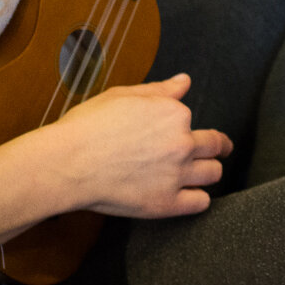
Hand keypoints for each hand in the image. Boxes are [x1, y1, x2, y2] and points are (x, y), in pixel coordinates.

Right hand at [46, 74, 232, 218]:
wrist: (66, 163)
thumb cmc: (87, 127)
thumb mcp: (122, 96)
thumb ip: (159, 90)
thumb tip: (185, 81)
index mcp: (173, 114)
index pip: (192, 119)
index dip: (185, 125)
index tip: (179, 131)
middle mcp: (182, 143)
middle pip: (215, 146)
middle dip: (218, 147)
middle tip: (218, 150)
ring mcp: (176, 175)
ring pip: (213, 174)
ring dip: (209, 172)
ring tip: (201, 173)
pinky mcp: (166, 203)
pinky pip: (201, 203)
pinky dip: (199, 199)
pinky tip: (191, 195)